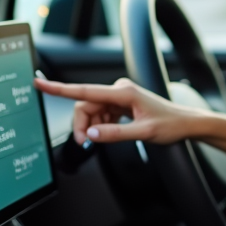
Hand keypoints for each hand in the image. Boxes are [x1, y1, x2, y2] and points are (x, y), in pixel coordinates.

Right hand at [34, 76, 225, 160]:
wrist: (187, 123)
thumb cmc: (171, 125)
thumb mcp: (143, 133)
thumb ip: (115, 134)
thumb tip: (91, 134)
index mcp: (123, 92)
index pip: (84, 91)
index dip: (58, 88)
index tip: (38, 83)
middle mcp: (119, 90)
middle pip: (85, 105)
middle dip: (82, 125)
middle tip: (87, 143)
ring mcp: (119, 97)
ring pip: (91, 111)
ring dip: (91, 126)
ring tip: (103, 139)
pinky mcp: (121, 104)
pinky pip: (100, 113)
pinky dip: (100, 125)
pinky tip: (109, 132)